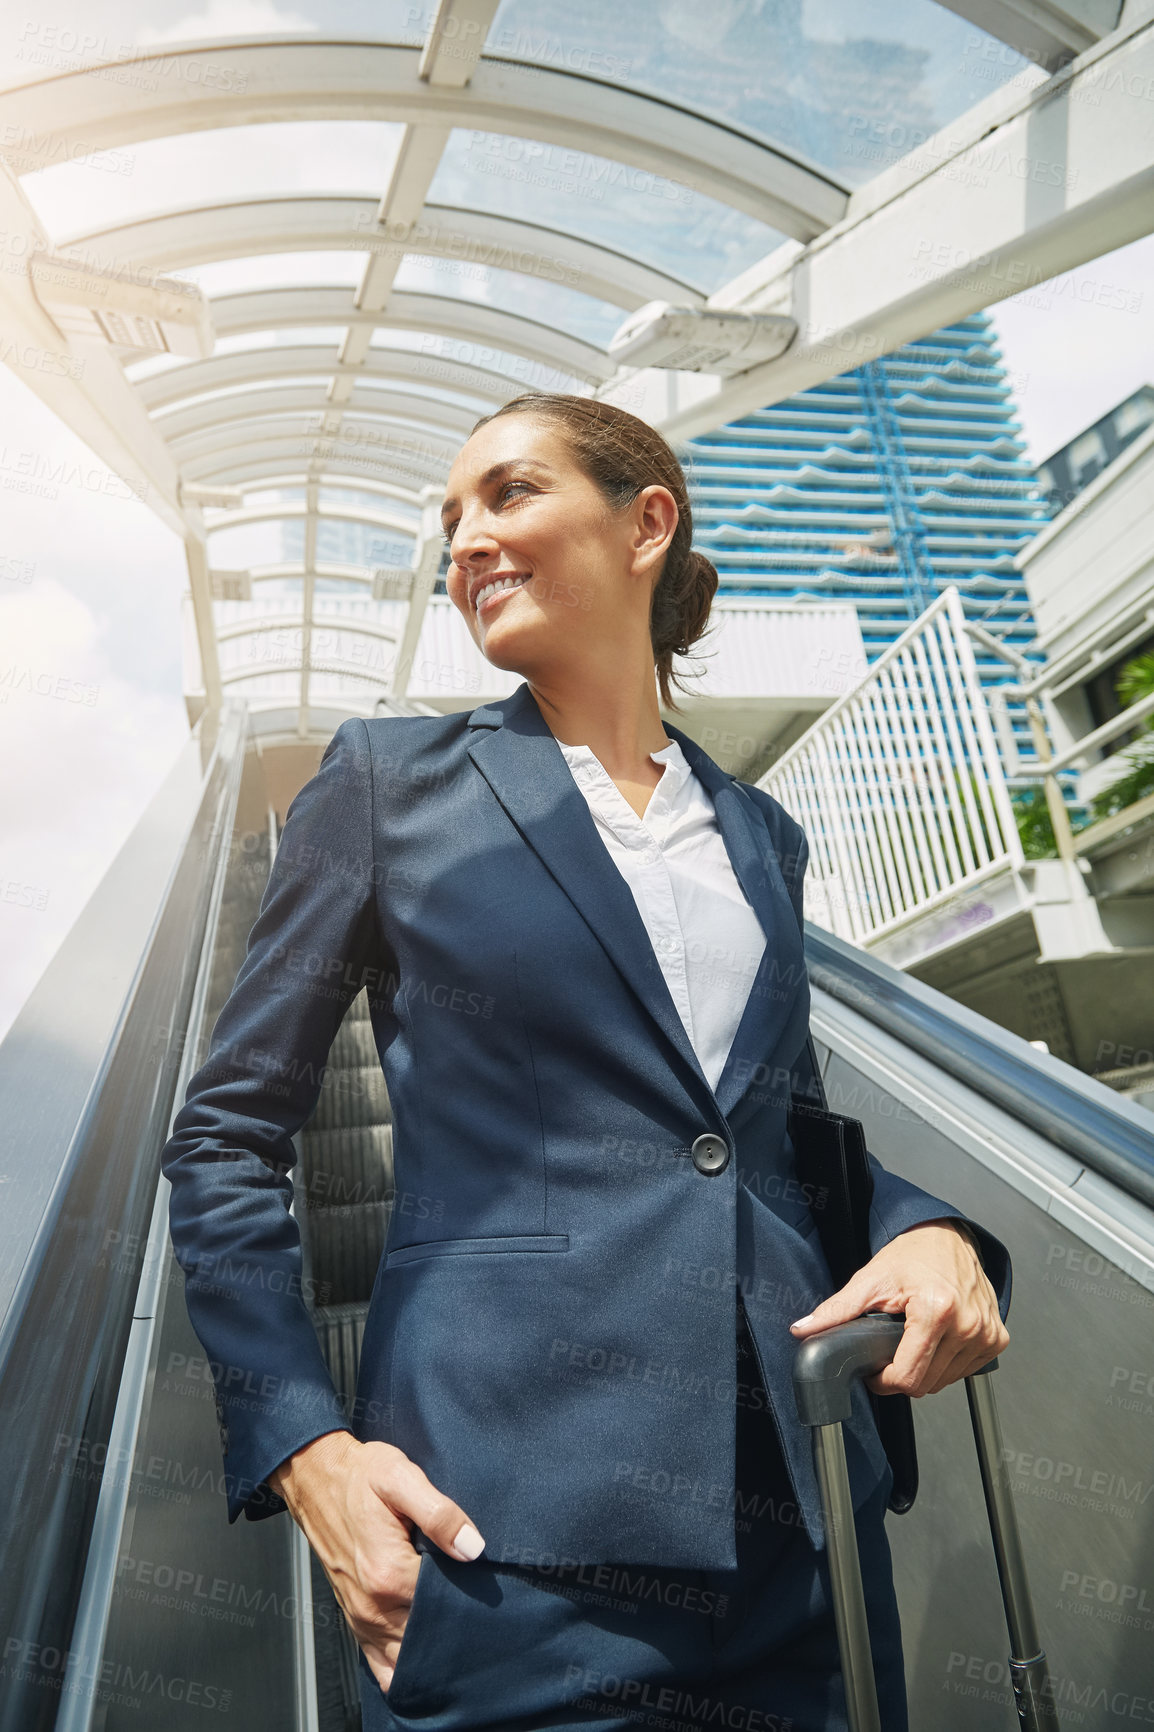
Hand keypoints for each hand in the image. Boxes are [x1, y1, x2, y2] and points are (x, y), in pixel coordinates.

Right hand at [268, 1431, 484, 1690]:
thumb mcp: (401, 1477)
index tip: (486, 1588)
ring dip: (431, 1653)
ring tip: (459, 1639)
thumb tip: (473, 1548)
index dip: (471, 1598)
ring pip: (405, 1657)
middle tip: (479, 1616)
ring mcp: (361, 1615)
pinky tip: (422, 1664)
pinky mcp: (354, 1617)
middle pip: (427, 1635)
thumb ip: (440, 1514)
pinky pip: (379, 1663)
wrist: (316, 1477)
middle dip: (453, 1629)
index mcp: (389, 1573)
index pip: (445, 1606)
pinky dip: (401, 1669)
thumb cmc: (360, 1475)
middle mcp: (373, 1604)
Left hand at [789, 1219, 1008, 1396]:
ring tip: (913, 1340)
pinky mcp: (997, 1338)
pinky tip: (937, 1340)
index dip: (884, 1381)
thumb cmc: (913, 1254)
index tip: (875, 1370)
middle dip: (903, 1375)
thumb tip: (803, 1329)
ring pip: (947, 1382)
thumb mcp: (870, 1279)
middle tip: (890, 1351)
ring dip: (926, 1370)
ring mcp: (986, 1334)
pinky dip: (948, 1364)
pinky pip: (966, 1371)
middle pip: (927, 1384)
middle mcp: (967, 1325)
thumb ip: (837, 1310)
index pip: (908, 1377)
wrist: (947, 1235)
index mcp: (935, 1311)